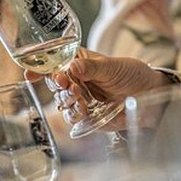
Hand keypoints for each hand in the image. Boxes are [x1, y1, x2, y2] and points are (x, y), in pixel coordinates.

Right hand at [26, 49, 172, 131]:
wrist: (150, 96)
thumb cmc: (131, 74)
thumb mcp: (113, 66)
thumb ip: (92, 67)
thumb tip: (73, 66)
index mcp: (78, 62)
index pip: (53, 64)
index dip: (40, 68)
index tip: (31, 73)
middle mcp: (75, 81)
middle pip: (54, 85)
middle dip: (58, 86)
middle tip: (67, 84)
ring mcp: (80, 99)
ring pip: (62, 103)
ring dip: (67, 100)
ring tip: (80, 96)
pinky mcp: (87, 116)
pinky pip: (72, 118)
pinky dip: (75, 114)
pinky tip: (85, 109)